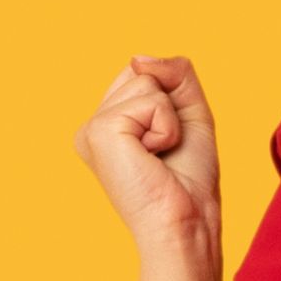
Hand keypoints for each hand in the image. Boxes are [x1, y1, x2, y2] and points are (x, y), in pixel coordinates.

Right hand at [80, 54, 227, 268]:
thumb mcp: (189, 111)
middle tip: (165, 151)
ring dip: (169, 119)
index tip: (168, 142)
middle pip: (142, 73)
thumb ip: (174, 71)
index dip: (171, 100)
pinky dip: (166, 127)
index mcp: (107, 125)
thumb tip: (138, 59)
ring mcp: (91, 129)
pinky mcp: (99, 132)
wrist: (186, 221)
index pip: (141, 73)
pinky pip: (150, 100)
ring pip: (146, 83)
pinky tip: (152, 157)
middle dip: (170, 107)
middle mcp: (92, 127)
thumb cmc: (188, 179)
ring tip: (158, 156)